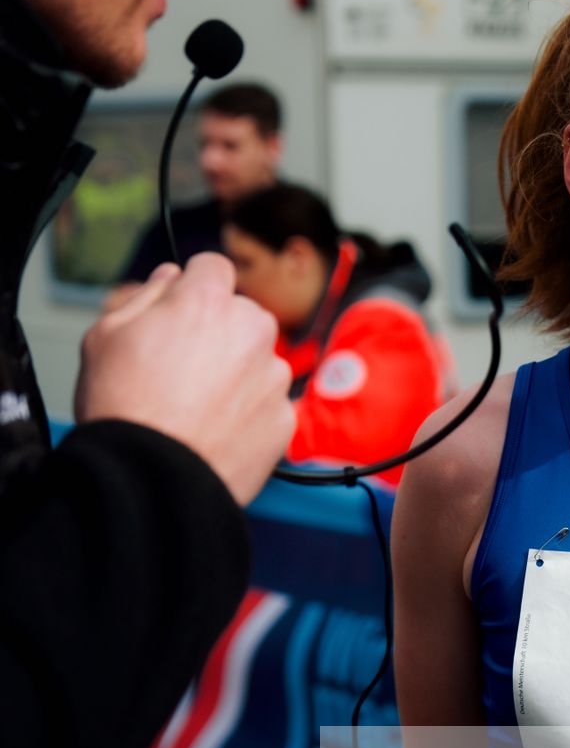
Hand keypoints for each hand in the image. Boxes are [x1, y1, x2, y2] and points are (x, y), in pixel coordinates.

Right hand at [75, 253, 294, 504]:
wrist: (152, 480)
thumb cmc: (122, 408)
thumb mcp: (106, 336)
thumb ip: (146, 296)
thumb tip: (172, 278)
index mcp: (208, 301)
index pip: (213, 267)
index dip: (193, 286)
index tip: (182, 308)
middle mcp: (252, 331)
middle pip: (241, 314)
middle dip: (218, 331)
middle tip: (182, 367)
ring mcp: (273, 376)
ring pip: (257, 360)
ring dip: (236, 373)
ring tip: (195, 407)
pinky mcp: (285, 418)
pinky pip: (267, 403)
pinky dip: (249, 413)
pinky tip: (215, 430)